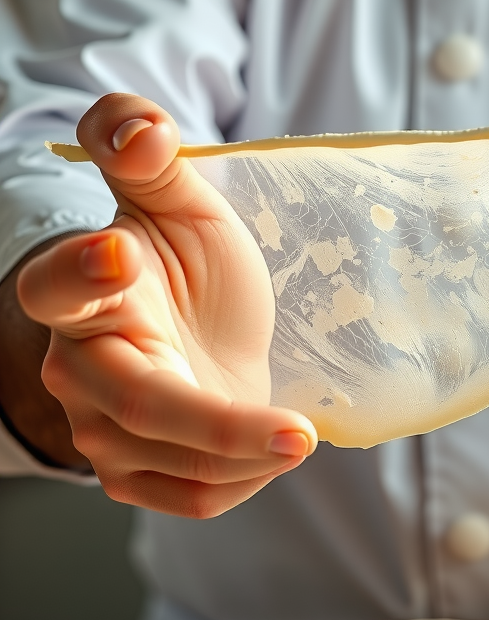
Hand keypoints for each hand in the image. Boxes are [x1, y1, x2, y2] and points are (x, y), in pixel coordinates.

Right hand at [17, 94, 316, 516]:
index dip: (81, 270)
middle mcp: (78, 365)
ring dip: (252, 456)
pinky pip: (192, 495)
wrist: (202, 330)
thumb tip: (141, 124)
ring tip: (299, 433)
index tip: (119, 249)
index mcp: (80, 290)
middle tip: (297, 435)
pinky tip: (271, 448)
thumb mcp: (182, 204)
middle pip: (138, 403)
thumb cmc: (187, 265)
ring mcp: (101, 428)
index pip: (57, 283)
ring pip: (176, 461)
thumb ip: (148, 158)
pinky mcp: (134, 471)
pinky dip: (246, 480)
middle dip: (217, 424)